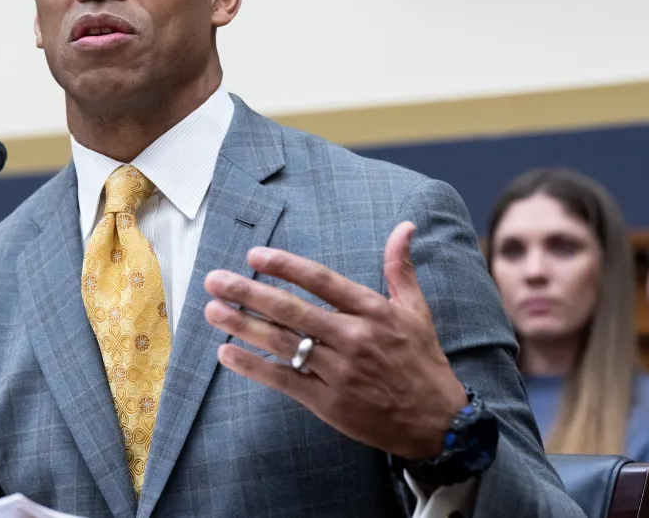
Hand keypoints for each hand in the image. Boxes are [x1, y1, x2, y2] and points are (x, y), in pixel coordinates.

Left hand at [203, 221, 467, 460]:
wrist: (437, 422)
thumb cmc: (422, 361)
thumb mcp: (416, 310)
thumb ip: (400, 267)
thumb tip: (404, 226)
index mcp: (372, 311)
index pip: (321, 281)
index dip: (285, 266)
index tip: (254, 255)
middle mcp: (353, 338)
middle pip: (292, 311)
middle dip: (248, 293)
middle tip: (214, 279)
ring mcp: (338, 371)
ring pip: (282, 344)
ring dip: (242, 325)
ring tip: (211, 310)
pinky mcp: (327, 402)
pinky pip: (283, 380)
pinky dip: (253, 366)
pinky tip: (226, 353)